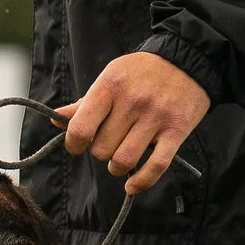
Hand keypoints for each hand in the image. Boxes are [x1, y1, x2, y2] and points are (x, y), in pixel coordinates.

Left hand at [60, 52, 211, 195]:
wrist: (188, 59)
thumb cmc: (143, 71)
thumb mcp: (111, 77)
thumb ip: (85, 103)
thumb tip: (56, 120)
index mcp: (110, 86)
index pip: (81, 128)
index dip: (74, 144)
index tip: (78, 145)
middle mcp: (132, 101)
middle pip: (102, 149)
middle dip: (101, 152)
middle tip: (109, 143)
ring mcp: (156, 117)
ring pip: (124, 160)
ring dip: (117, 167)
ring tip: (120, 159)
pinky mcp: (177, 131)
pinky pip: (156, 166)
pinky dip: (141, 182)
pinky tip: (132, 185)